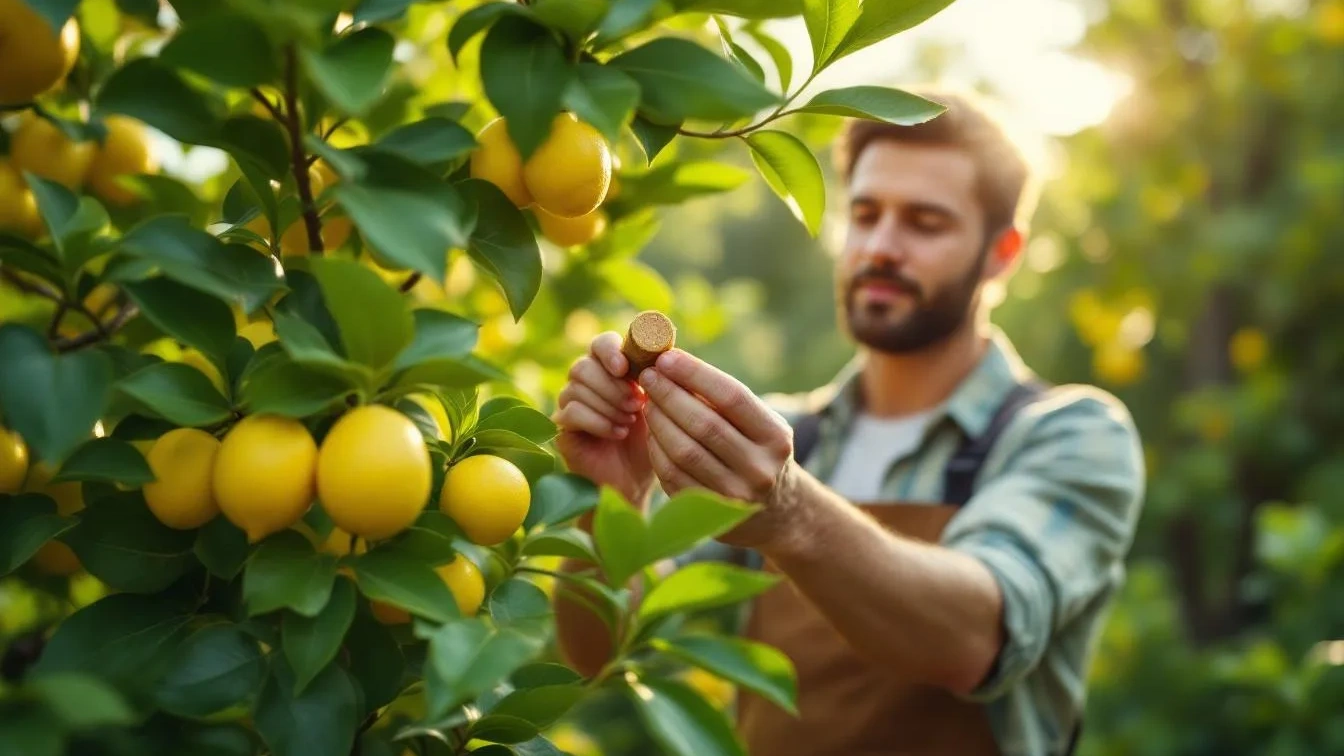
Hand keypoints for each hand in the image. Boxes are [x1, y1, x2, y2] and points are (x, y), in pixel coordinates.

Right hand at [552, 332, 654, 507]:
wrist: (635, 484)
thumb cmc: (649, 443)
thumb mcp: (659, 408)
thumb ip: (657, 379)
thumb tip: (662, 353)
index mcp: (609, 371)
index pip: (600, 344)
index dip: (610, 351)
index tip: (625, 368)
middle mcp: (585, 384)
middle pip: (583, 365)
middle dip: (612, 384)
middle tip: (636, 405)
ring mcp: (569, 405)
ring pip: (576, 387)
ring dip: (608, 404)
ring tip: (629, 422)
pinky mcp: (562, 429)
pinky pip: (572, 412)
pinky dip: (599, 421)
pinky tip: (617, 433)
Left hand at [638, 349, 799, 548]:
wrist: (776, 510)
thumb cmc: (757, 450)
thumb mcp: (758, 424)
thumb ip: (723, 399)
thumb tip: (673, 362)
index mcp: (775, 437)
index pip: (732, 397)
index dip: (695, 374)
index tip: (667, 358)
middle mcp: (759, 468)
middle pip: (704, 424)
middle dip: (669, 395)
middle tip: (648, 375)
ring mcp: (734, 495)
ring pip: (683, 451)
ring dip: (658, 421)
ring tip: (647, 401)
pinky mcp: (709, 514)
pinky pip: (671, 475)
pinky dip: (656, 449)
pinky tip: (650, 431)